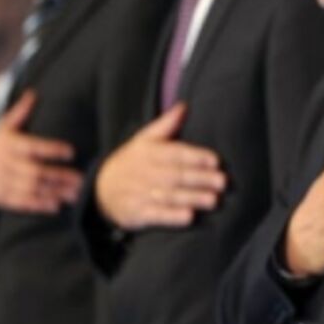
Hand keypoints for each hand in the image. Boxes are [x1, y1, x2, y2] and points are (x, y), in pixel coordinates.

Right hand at [0, 90, 82, 213]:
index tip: (71, 151)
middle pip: (35, 172)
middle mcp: (7, 165)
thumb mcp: (4, 128)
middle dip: (59, 176)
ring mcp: (4, 183)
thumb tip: (33, 94)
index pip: (32, 147)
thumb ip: (20, 113)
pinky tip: (57, 206)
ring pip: (31, 189)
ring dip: (54, 192)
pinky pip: (22, 203)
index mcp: (9, 145)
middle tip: (81, 179)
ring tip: (75, 194)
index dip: (51, 149)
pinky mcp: (4, 198)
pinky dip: (39, 205)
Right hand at [96, 103, 226, 230]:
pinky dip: (172, 217)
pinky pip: (156, 215)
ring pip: (170, 196)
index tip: (215, 160)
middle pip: (176, 175)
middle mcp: (146, 172)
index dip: (196, 156)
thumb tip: (184, 106)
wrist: (101, 189)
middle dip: (200, 179)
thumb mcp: (145, 139)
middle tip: (223, 182)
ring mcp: (140, 193)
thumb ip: (167, 124)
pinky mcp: (137, 213)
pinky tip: (189, 217)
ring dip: (192, 198)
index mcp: (150, 152)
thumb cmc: (133, 162)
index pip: (175, 153)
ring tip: (213, 200)